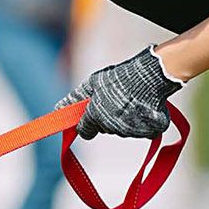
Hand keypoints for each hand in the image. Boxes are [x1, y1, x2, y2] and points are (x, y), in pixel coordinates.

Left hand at [55, 44, 182, 139]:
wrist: (150, 75)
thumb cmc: (120, 77)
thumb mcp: (93, 83)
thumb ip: (76, 98)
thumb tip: (58, 108)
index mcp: (96, 116)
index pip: (84, 130)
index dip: (87, 123)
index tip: (91, 117)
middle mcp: (112, 127)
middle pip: (105, 128)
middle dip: (108, 117)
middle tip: (117, 100)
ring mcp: (131, 131)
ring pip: (124, 129)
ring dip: (127, 119)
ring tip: (133, 100)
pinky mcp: (149, 132)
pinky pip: (144, 131)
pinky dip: (145, 122)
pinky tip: (146, 107)